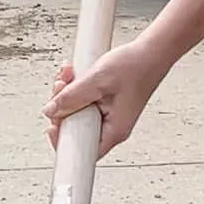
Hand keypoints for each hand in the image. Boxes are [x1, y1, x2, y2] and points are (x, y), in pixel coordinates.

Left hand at [43, 41, 166, 159]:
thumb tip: (50, 110)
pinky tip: (74, 74)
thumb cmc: (136, 66)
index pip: (82, 151)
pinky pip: (83, 102)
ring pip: (76, 112)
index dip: (63, 141)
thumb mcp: (97, 80)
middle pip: (74, 128)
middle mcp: (111, 127)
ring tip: (69, 76)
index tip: (52, 126)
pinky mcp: (104, 104)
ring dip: (66, 94)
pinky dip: (74, 88)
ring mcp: (108, 115)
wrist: (152, 51)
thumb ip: (72, 97)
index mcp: (114, 131)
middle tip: (60, 89)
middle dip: (61, 107)